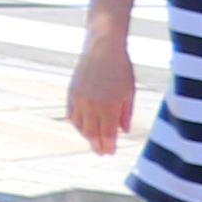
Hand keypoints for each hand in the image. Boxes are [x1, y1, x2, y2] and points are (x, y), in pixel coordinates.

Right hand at [68, 31, 137, 158]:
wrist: (103, 47)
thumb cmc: (121, 68)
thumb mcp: (130, 92)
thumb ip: (126, 114)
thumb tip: (123, 131)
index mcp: (109, 106)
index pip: (107, 134)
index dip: (108, 146)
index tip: (110, 153)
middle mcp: (92, 105)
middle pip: (92, 133)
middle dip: (97, 145)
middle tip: (101, 153)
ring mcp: (80, 99)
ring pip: (80, 125)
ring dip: (87, 135)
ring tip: (93, 141)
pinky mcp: (72, 93)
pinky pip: (72, 114)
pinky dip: (77, 123)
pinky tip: (83, 127)